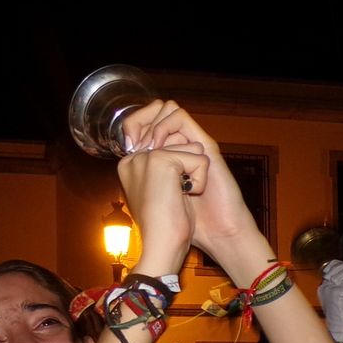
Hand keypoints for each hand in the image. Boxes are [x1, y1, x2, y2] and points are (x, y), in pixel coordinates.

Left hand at [120, 100, 259, 268]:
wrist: (214, 232)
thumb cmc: (183, 221)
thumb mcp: (150, 197)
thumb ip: (141, 174)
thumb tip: (129, 150)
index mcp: (163, 156)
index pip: (142, 122)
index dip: (131, 127)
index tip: (130, 148)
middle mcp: (178, 146)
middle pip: (155, 110)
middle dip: (142, 123)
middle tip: (141, 148)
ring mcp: (192, 144)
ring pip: (169, 110)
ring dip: (156, 127)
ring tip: (155, 151)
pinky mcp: (205, 145)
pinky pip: (183, 120)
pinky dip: (168, 130)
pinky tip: (165, 153)